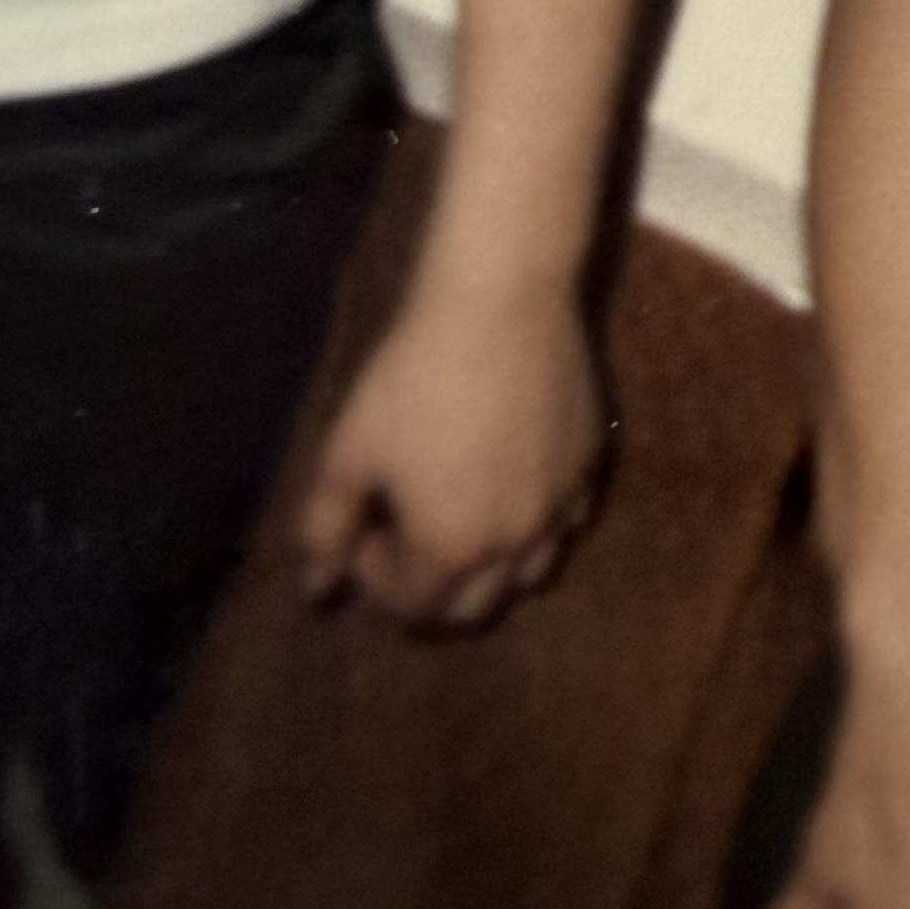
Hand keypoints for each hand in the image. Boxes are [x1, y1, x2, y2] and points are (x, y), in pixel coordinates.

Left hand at [296, 277, 612, 626]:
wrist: (501, 301)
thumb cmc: (413, 376)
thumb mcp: (348, 452)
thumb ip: (326, 529)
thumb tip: (318, 588)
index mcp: (450, 547)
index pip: (411, 607)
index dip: (375, 575)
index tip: (365, 523)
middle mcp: (515, 542)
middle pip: (473, 608)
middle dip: (431, 586)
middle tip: (407, 528)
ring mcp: (562, 504)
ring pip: (530, 572)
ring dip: (491, 564)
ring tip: (464, 509)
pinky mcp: (592, 464)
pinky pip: (568, 520)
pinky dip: (539, 521)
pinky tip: (512, 473)